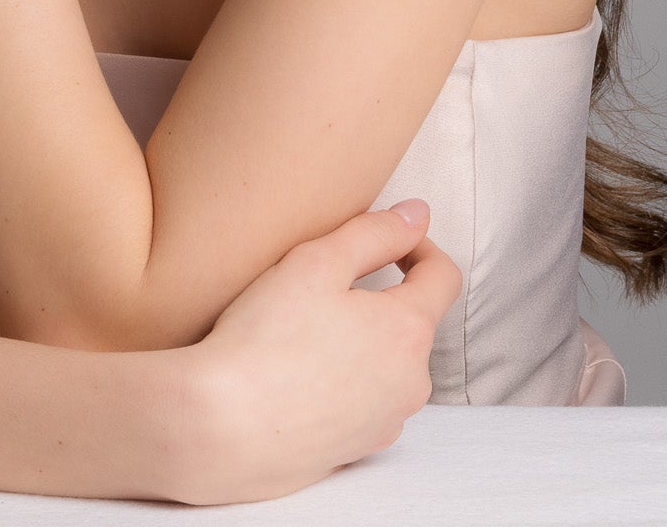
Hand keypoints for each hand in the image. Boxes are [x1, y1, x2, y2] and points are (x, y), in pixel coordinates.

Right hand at [178, 201, 460, 505]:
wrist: (223, 430)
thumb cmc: (266, 340)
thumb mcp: (317, 262)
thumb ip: (375, 232)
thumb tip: (417, 215)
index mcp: (408, 331)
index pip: (443, 276)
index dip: (417, 244)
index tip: (386, 236)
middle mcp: (410, 383)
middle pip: (413, 322)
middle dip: (379, 296)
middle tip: (324, 284)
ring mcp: (386, 423)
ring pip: (388, 364)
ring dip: (362, 341)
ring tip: (305, 331)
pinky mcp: (357, 451)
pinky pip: (364, 402)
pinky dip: (344, 381)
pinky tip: (299, 375)